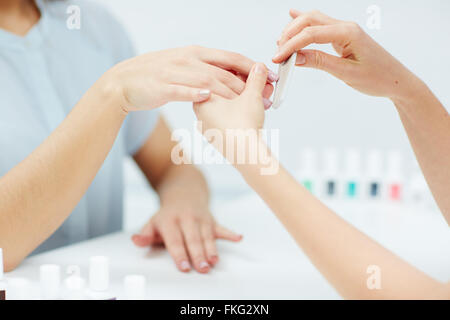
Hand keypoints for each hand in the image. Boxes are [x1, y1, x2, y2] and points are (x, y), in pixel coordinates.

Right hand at [104, 46, 275, 112]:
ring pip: (206, 80)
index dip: (253, 67)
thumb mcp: (184, 66)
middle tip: (266, 97)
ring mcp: (175, 72)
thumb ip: (205, 69)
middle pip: (223, 71)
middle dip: (247, 85)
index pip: (230, 58)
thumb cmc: (157, 75)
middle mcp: (189, 59)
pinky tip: (207, 98)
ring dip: (228, 92)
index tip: (271, 77)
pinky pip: (180, 90)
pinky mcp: (162, 86)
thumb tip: (229, 75)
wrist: (124, 81)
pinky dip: (194, 93)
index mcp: (196, 53)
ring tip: (247, 104)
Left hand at [132, 204, 241, 273]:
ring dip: (212, 249)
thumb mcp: (152, 222)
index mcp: (169, 220)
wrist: (183, 191)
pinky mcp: (212, 220)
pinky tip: (238, 238)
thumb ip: (145, 235)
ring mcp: (201, 218)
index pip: (175, 240)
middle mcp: (186, 218)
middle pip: (193, 239)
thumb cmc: (167, 214)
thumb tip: (136, 241)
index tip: (184, 267)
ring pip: (207, 236)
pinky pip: (222, 227)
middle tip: (202, 269)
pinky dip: (230, 233)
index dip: (179, 254)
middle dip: (198, 255)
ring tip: (214, 262)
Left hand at [194, 63, 268, 133]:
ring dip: (247, 101)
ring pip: (229, 108)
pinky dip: (243, 114)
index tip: (255, 73)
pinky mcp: (219, 139)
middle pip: (225, 93)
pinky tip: (257, 112)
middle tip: (264, 87)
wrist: (245, 155)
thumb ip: (255, 79)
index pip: (219, 79)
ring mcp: (209, 129)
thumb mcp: (251, 96)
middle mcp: (201, 115)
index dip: (240, 73)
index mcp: (202, 101)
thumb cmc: (242, 126)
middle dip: (247, 88)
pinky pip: (230, 120)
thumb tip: (258, 68)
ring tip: (264, 100)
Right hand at [273, 10, 420, 99]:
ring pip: (313, 21)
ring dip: (295, 30)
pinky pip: (320, 25)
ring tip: (280, 44)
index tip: (278, 58)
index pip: (311, 34)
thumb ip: (320, 62)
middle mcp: (345, 27)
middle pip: (309, 21)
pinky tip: (293, 15)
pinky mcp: (343, 37)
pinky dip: (304, 24)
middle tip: (277, 53)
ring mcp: (344, 30)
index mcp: (348, 33)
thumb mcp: (346, 73)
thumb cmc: (377, 78)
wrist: (396, 81)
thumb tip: (296, 57)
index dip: (291, 45)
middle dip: (289, 34)